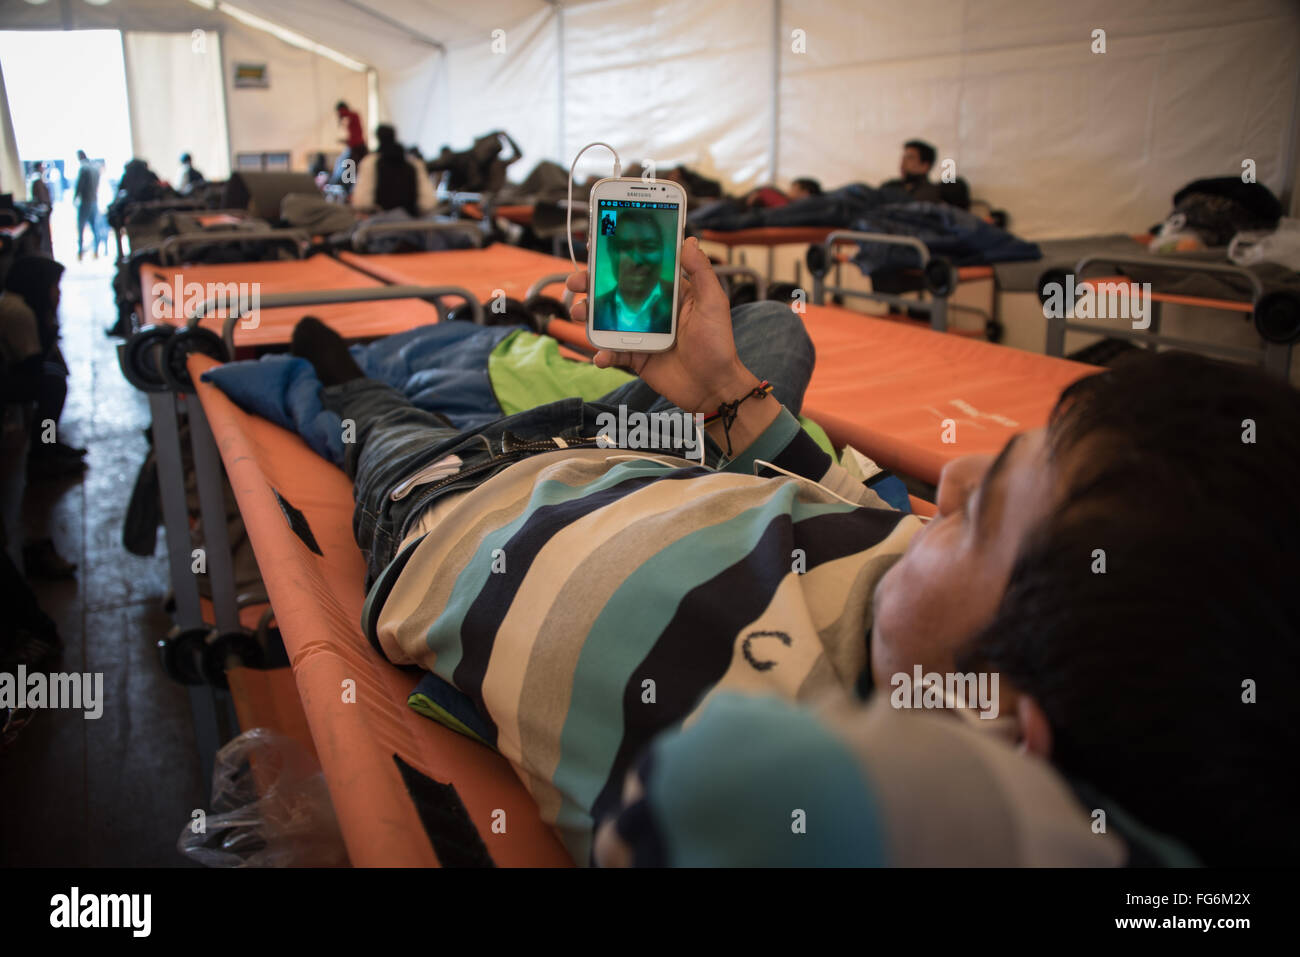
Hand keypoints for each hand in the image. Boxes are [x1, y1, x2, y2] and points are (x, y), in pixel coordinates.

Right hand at [566, 237, 759, 413]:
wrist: (713, 387)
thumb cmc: (718, 343)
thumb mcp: (712, 303)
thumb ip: (700, 272)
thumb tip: (689, 240)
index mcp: (668, 293)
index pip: (638, 269)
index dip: (616, 259)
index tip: (595, 247)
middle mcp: (650, 310)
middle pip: (614, 292)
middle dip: (590, 285)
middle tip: (575, 282)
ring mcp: (640, 334)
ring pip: (606, 320)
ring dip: (587, 315)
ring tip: (578, 313)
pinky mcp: (635, 358)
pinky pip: (612, 352)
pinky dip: (602, 353)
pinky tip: (600, 355)